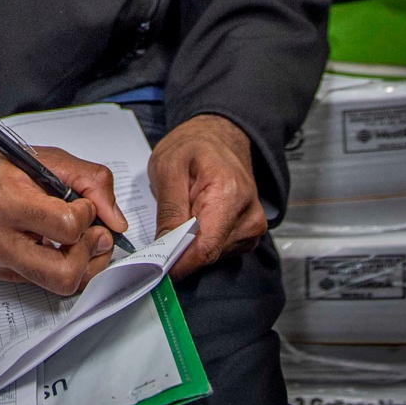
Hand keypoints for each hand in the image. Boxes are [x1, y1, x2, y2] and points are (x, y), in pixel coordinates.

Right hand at [0, 126, 128, 295]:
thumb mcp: (43, 157)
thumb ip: (87, 179)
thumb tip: (115, 219)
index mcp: (9, 201)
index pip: (67, 226)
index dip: (87, 214)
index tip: (83, 203)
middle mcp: (1, 240)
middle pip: (65, 274)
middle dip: (91, 254)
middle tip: (93, 233)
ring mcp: (1, 263)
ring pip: (60, 287)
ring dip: (84, 265)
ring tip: (82, 240)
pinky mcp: (3, 275)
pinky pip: (47, 283)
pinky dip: (64, 265)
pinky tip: (60, 244)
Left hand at [148, 114, 266, 280]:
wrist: (218, 137)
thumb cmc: (193, 147)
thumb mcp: (168, 168)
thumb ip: (169, 211)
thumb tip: (164, 251)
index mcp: (229, 193)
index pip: (205, 247)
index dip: (177, 262)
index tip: (153, 267)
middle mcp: (249, 214)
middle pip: (208, 253)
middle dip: (180, 251)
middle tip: (158, 234)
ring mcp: (252, 227)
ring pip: (212, 256)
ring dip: (190, 244)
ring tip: (181, 214)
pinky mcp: (248, 234)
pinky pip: (218, 251)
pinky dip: (201, 241)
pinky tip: (194, 219)